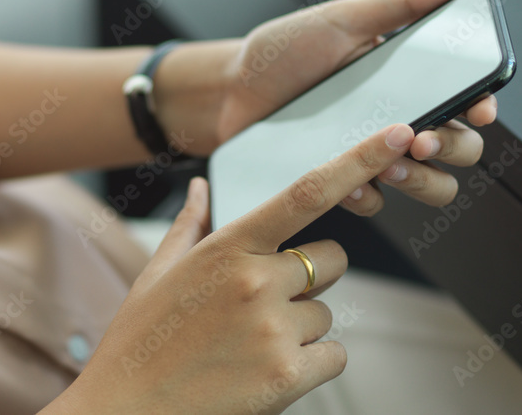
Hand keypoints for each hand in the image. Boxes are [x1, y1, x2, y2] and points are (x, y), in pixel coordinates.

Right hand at [47, 124, 415, 414]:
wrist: (124, 413)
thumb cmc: (138, 343)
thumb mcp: (156, 274)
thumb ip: (189, 225)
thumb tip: (199, 186)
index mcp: (227, 246)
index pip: (307, 192)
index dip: (359, 160)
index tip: (397, 135)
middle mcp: (256, 280)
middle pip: (331, 260)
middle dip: (311, 278)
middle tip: (266, 303)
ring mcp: (273, 328)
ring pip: (326, 313)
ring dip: (301, 328)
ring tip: (248, 346)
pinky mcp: (287, 375)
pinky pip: (334, 356)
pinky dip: (311, 365)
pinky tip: (266, 372)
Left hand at [218, 0, 496, 209]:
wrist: (229, 92)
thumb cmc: (283, 51)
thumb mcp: (343, 19)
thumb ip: (404, 4)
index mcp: (408, 79)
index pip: (469, 98)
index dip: (484, 107)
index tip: (479, 110)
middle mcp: (398, 118)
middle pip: (462, 147)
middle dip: (455, 148)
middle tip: (422, 139)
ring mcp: (372, 153)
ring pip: (431, 184)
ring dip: (422, 180)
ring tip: (388, 164)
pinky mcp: (344, 182)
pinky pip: (376, 201)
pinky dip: (368, 195)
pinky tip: (346, 181)